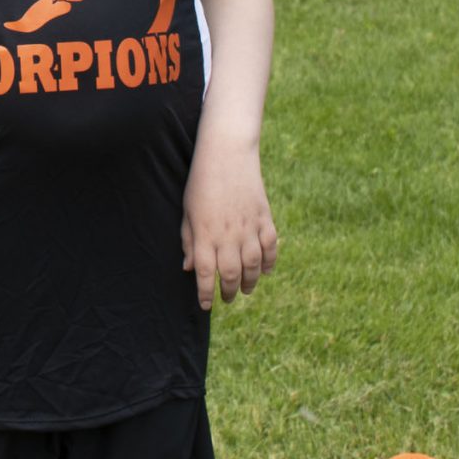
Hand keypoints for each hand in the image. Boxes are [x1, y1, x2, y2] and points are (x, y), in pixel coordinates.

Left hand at [179, 141, 276, 309]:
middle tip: (228, 298)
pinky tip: (265, 271)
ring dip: (251, 282)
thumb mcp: (187, 211)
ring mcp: (249, 227)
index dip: (205, 294)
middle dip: (230, 291)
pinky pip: (271, 247)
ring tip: (246, 289)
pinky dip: (270, 262)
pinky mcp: (264, 218)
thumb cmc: (201, 182)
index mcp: (205, 234)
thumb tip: (189, 268)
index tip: (206, 305)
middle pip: (231, 274)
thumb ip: (189, 241)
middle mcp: (228, 235)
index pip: (205, 274)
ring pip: (253, 265)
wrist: (227, 153)